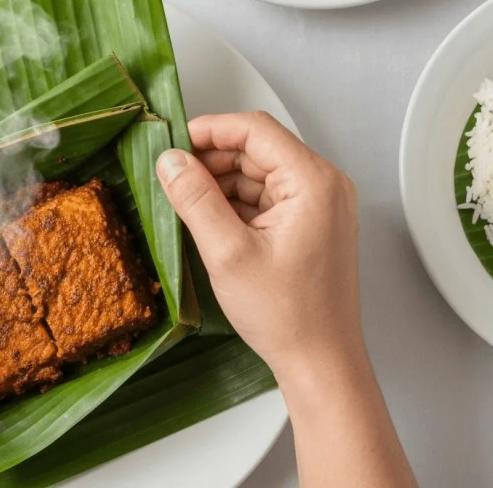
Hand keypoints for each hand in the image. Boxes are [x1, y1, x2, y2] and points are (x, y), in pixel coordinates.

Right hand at [157, 113, 413, 486]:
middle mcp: (323, 186)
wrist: (320, 361)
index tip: (172, 143)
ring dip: (221, 184)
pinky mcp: (310, 224)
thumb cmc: (286, 315)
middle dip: (211, 160)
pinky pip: (267, 198)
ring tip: (185, 205)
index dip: (209, 130)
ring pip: (259, 174)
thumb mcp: (227, 253)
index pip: (255, 131)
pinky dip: (236, 204)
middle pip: (257, 150)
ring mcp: (319, 205)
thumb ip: (195, 199)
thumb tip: (169, 160)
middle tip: (171, 178)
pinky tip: (209, 223)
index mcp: (313, 182)